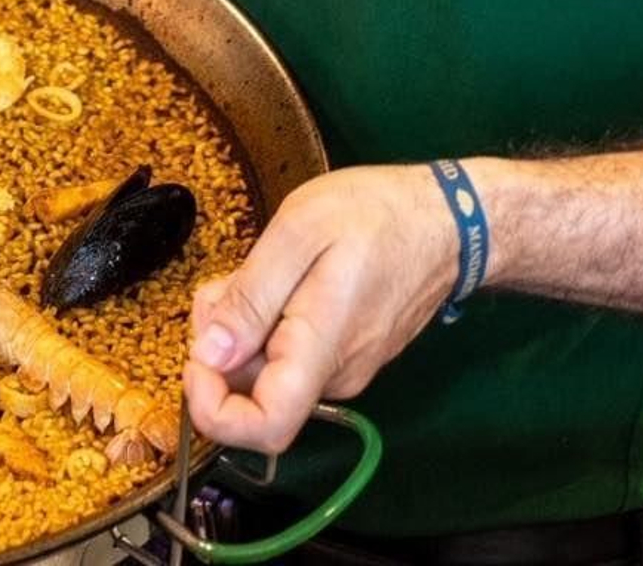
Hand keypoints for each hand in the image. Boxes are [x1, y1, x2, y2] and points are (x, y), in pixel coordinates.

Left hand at [183, 164, 457, 452]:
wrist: (448, 219)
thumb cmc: (375, 214)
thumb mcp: (300, 232)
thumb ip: (253, 296)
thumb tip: (208, 356)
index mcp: (320, 350)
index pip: (264, 427)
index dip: (212, 408)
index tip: (194, 355)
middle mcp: (334, 376)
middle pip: (253, 392)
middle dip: (218, 345)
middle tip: (223, 282)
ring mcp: (344, 366)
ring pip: (268, 368)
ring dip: (241, 328)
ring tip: (251, 269)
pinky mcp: (346, 350)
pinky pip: (291, 352)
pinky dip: (266, 322)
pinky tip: (273, 277)